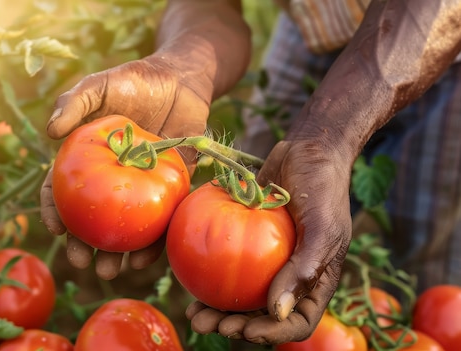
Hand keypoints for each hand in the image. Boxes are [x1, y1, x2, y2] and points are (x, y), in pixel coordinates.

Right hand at [41, 55, 211, 279]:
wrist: (183, 80)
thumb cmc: (137, 81)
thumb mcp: (102, 85)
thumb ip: (76, 101)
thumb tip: (50, 132)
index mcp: (87, 158)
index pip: (62, 188)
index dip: (54, 210)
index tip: (56, 228)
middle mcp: (110, 178)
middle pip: (90, 218)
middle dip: (82, 244)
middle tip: (82, 262)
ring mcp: (139, 187)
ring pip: (122, 228)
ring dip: (114, 253)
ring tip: (110, 271)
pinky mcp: (168, 190)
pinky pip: (158, 221)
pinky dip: (151, 242)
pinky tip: (145, 259)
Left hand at [186, 139, 353, 343]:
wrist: (307, 149)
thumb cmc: (323, 187)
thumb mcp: (322, 227)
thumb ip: (304, 269)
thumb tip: (277, 312)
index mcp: (315, 281)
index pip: (295, 323)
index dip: (269, 334)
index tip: (241, 330)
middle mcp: (291, 276)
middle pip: (261, 316)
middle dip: (234, 327)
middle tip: (204, 323)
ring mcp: (269, 260)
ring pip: (241, 296)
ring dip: (216, 309)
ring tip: (192, 313)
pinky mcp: (248, 240)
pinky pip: (228, 264)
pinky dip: (209, 276)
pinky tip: (187, 278)